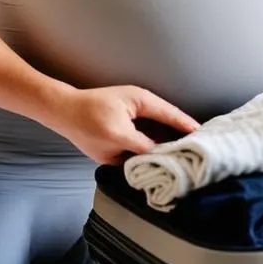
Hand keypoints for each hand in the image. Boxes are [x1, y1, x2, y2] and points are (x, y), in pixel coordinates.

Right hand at [48, 85, 199, 164]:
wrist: (66, 111)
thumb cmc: (100, 100)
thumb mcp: (133, 97)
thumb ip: (159, 112)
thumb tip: (185, 127)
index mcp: (119, 135)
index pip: (156, 148)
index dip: (176, 148)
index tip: (196, 148)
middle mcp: (112, 155)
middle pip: (150, 161)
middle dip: (170, 156)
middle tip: (192, 152)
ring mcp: (108, 164)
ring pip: (141, 165)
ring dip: (158, 158)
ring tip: (177, 151)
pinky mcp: (106, 166)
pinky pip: (131, 164)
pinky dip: (144, 158)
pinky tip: (156, 151)